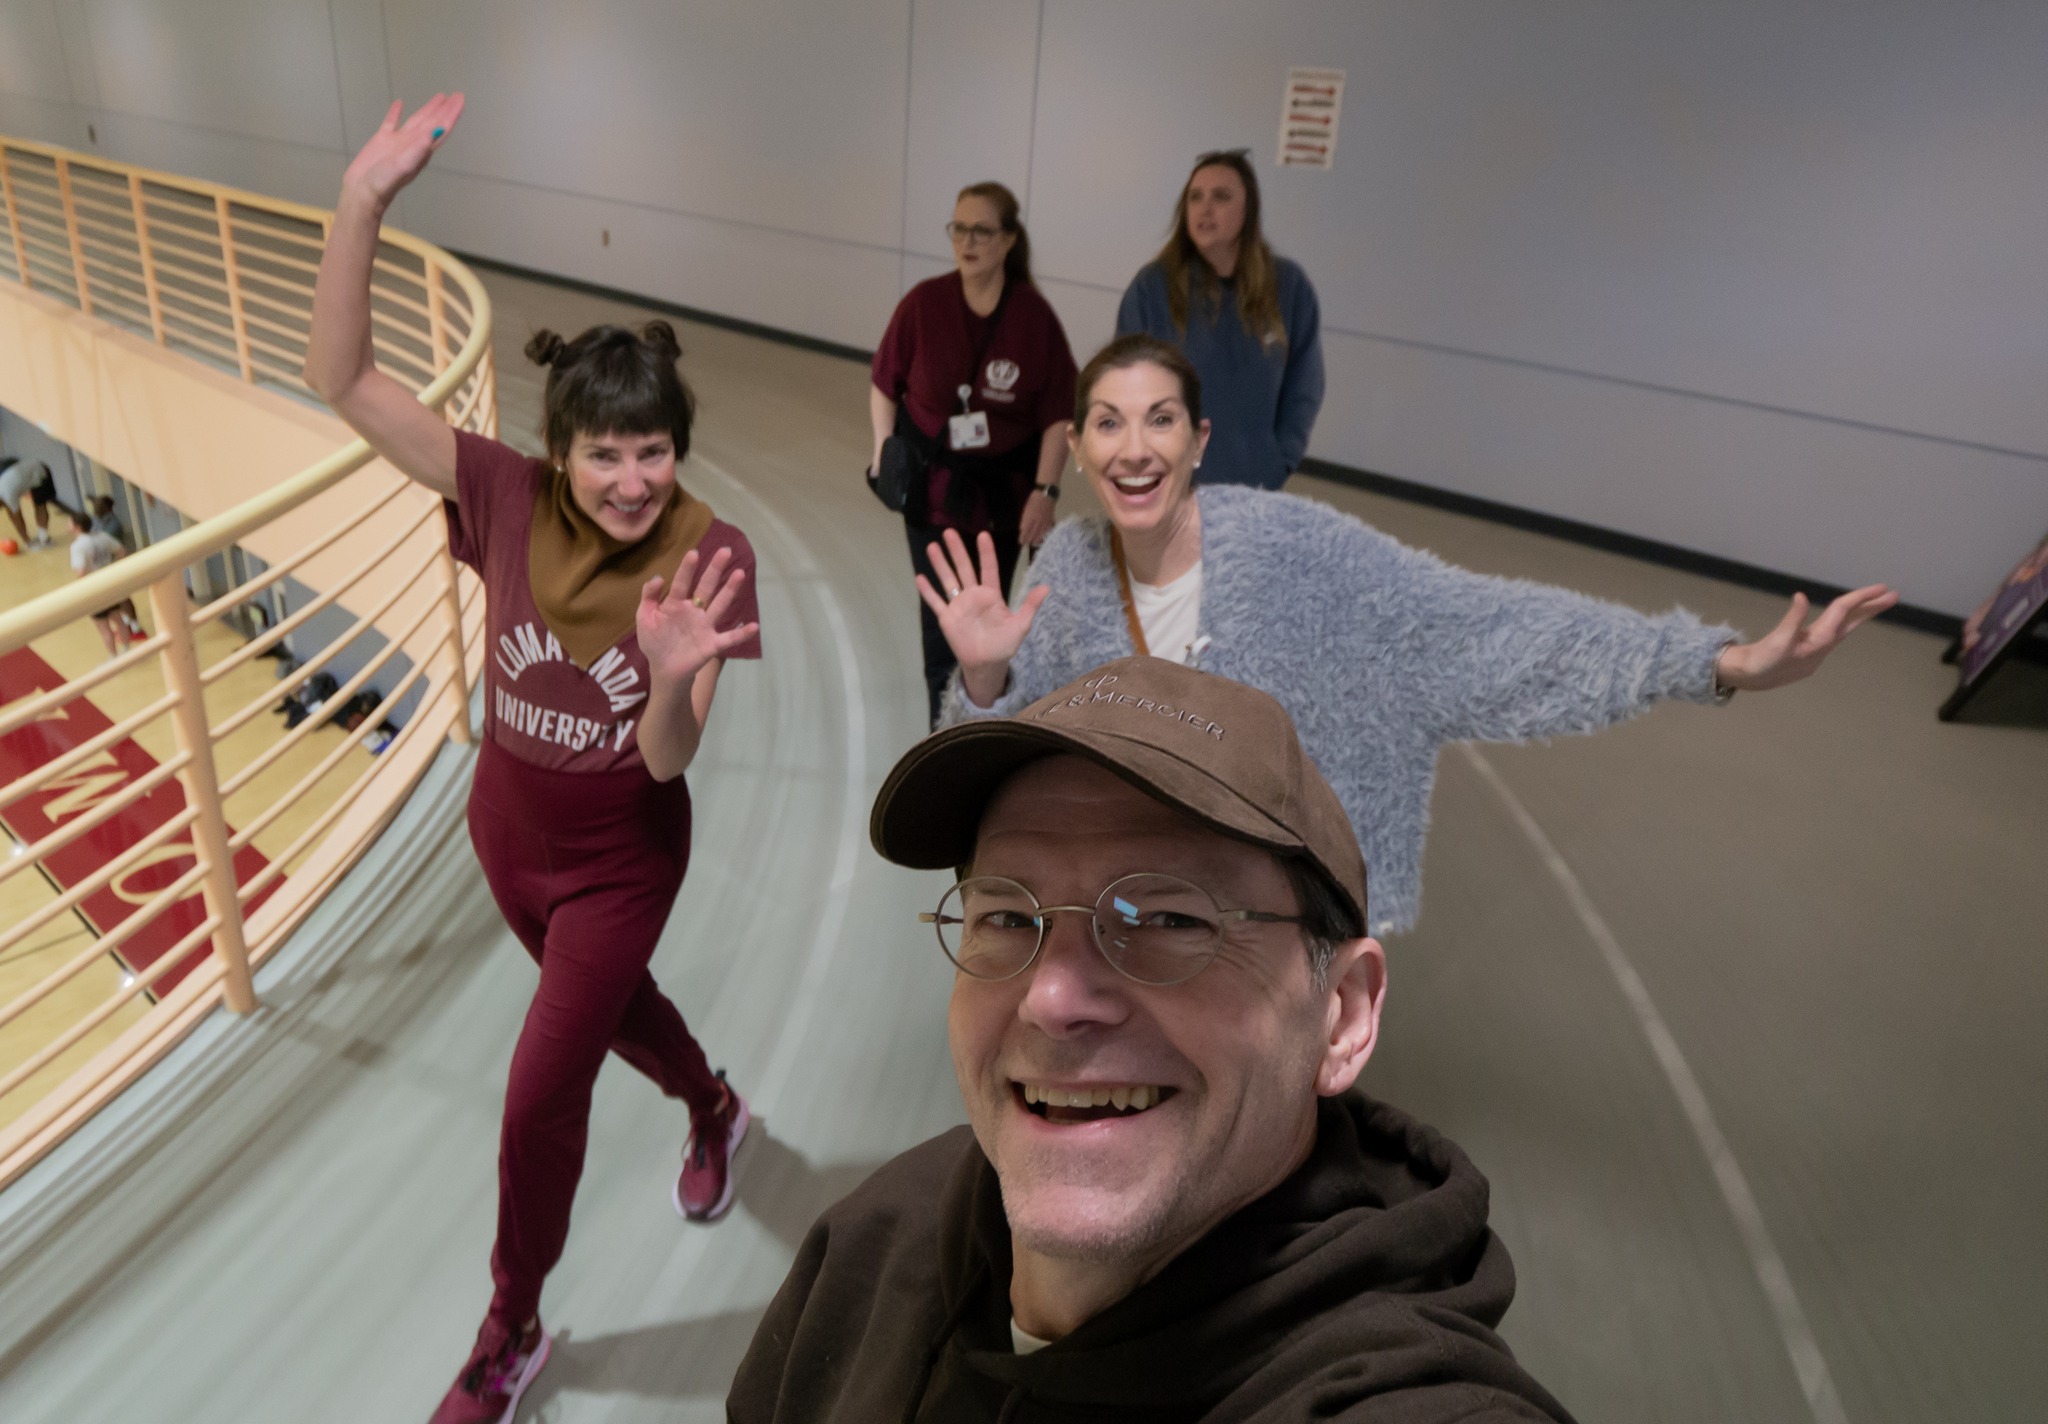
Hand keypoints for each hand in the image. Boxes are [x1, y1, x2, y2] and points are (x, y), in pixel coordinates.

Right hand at [341, 94, 464, 211]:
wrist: (362, 191)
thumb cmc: (384, 182)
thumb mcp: (404, 166)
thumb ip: (419, 149)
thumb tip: (436, 131)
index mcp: (421, 150)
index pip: (441, 128)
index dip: (451, 114)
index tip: (459, 99)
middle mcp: (413, 144)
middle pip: (433, 121)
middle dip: (445, 109)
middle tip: (456, 95)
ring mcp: (398, 142)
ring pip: (417, 120)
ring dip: (428, 109)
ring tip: (439, 97)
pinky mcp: (381, 140)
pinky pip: (391, 122)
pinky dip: (396, 112)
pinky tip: (399, 103)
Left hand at [636, 546, 758, 688]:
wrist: (664, 669)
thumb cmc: (655, 641)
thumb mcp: (645, 617)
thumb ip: (648, 597)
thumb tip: (659, 576)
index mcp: (676, 604)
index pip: (682, 583)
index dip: (687, 569)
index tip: (694, 553)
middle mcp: (694, 611)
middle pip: (706, 587)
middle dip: (715, 569)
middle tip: (725, 551)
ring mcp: (705, 626)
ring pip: (719, 605)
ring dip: (730, 590)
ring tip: (739, 574)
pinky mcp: (712, 644)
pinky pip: (729, 638)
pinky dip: (741, 633)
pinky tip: (753, 626)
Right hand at [916, 528, 1048, 687]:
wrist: (988, 664)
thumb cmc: (1004, 644)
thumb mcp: (1021, 625)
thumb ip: (1030, 605)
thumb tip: (1046, 587)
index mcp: (991, 595)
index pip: (989, 569)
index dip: (986, 553)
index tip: (983, 535)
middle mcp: (973, 596)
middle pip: (964, 569)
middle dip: (957, 550)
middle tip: (949, 531)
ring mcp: (959, 606)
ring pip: (948, 580)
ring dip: (940, 564)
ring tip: (932, 546)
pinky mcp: (947, 618)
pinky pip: (936, 602)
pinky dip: (928, 592)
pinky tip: (919, 577)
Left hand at [1018, 490, 1056, 547]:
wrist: (1046, 494)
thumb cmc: (1034, 499)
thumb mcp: (1026, 508)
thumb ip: (1025, 519)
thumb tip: (1022, 529)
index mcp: (1030, 516)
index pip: (1026, 529)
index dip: (1023, 536)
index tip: (1021, 541)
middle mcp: (1038, 520)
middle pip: (1033, 532)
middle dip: (1029, 539)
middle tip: (1026, 544)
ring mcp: (1045, 520)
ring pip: (1040, 533)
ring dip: (1036, 539)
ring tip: (1033, 543)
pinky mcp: (1050, 520)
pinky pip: (1047, 530)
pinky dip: (1045, 535)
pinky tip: (1043, 539)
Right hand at [1716, 584, 1897, 691]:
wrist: (1751, 678)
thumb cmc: (1764, 660)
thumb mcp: (1777, 639)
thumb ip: (1792, 619)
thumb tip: (1800, 597)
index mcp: (1819, 639)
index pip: (1843, 612)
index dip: (1861, 597)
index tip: (1881, 587)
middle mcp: (1824, 644)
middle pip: (1852, 621)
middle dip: (1872, 608)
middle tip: (1893, 595)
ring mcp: (1820, 649)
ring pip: (1846, 628)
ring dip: (1861, 615)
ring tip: (1875, 604)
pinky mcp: (1812, 652)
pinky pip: (1835, 632)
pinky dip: (1845, 622)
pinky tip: (1845, 621)